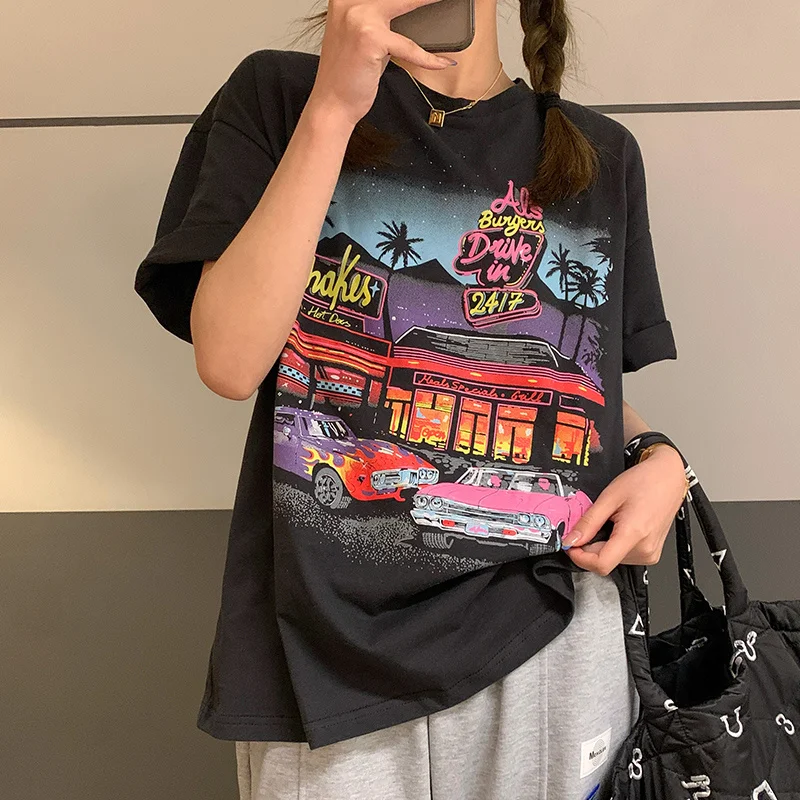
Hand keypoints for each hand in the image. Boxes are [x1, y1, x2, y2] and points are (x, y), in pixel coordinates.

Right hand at [307, 0, 455, 127]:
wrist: (332, 104)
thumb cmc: (348, 75)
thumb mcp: (362, 37)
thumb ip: (381, 19)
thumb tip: (413, 12)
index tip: (426, 0)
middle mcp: (349, 2)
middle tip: (440, 0)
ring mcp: (359, 17)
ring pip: (407, 4)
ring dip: (431, 4)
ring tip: (448, 5)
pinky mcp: (370, 39)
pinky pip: (409, 47)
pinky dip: (429, 58)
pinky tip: (444, 61)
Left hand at [562, 445, 686, 575]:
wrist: (668, 478)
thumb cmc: (644, 482)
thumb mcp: (608, 497)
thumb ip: (588, 522)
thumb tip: (571, 540)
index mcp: (634, 534)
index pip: (601, 564)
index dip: (580, 557)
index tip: (570, 544)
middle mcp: (644, 550)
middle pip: (605, 560)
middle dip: (589, 545)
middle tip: (591, 523)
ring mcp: (650, 554)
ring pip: (612, 558)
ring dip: (602, 543)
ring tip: (611, 520)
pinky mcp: (651, 553)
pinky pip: (623, 554)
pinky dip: (614, 543)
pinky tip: (619, 526)